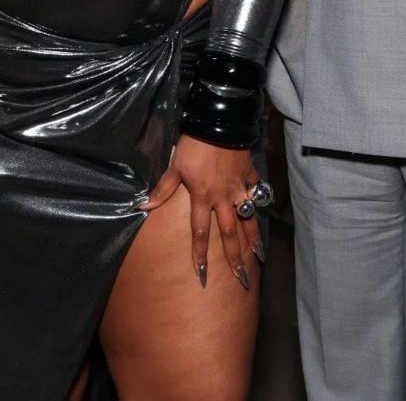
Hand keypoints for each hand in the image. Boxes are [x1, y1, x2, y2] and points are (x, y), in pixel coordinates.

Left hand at [140, 135, 262, 290]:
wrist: (218, 125)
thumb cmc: (193, 146)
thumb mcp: (174, 167)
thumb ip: (162, 189)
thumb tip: (143, 206)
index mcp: (202, 198)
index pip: (200, 233)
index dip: (200, 255)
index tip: (203, 274)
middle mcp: (223, 199)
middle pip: (229, 234)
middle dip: (234, 258)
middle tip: (241, 279)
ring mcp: (239, 189)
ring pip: (248, 219)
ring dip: (253, 239)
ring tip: (259, 257)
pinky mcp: (249, 177)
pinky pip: (257, 194)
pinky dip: (260, 203)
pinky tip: (262, 212)